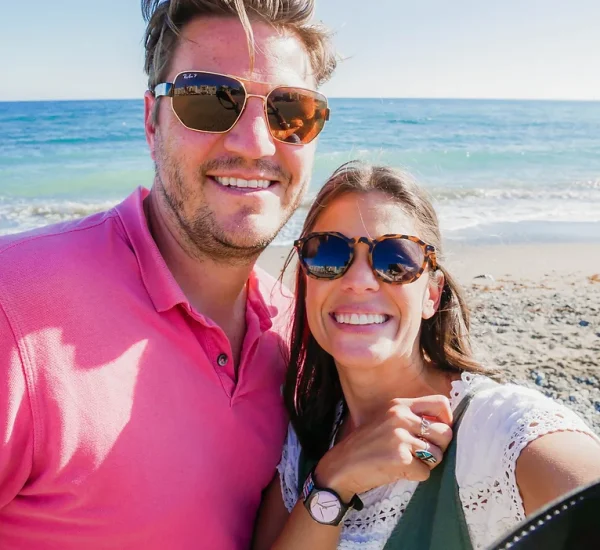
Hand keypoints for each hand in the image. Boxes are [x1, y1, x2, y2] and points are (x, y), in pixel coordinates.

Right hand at [314, 395, 452, 501]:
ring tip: (407, 462)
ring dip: (427, 464)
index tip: (437, 432)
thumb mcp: (386, 420)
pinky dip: (415, 476)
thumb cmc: (367, 445)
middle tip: (423, 453)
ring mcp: (400, 437)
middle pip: (445, 432)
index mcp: (399, 405)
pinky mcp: (400, 459)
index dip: (447, 420)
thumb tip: (445, 424)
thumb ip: (410, 417)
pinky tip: (398, 471)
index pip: (441, 403)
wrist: (341, 465)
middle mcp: (400, 417)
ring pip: (438, 455)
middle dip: (439, 447)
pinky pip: (425, 472)